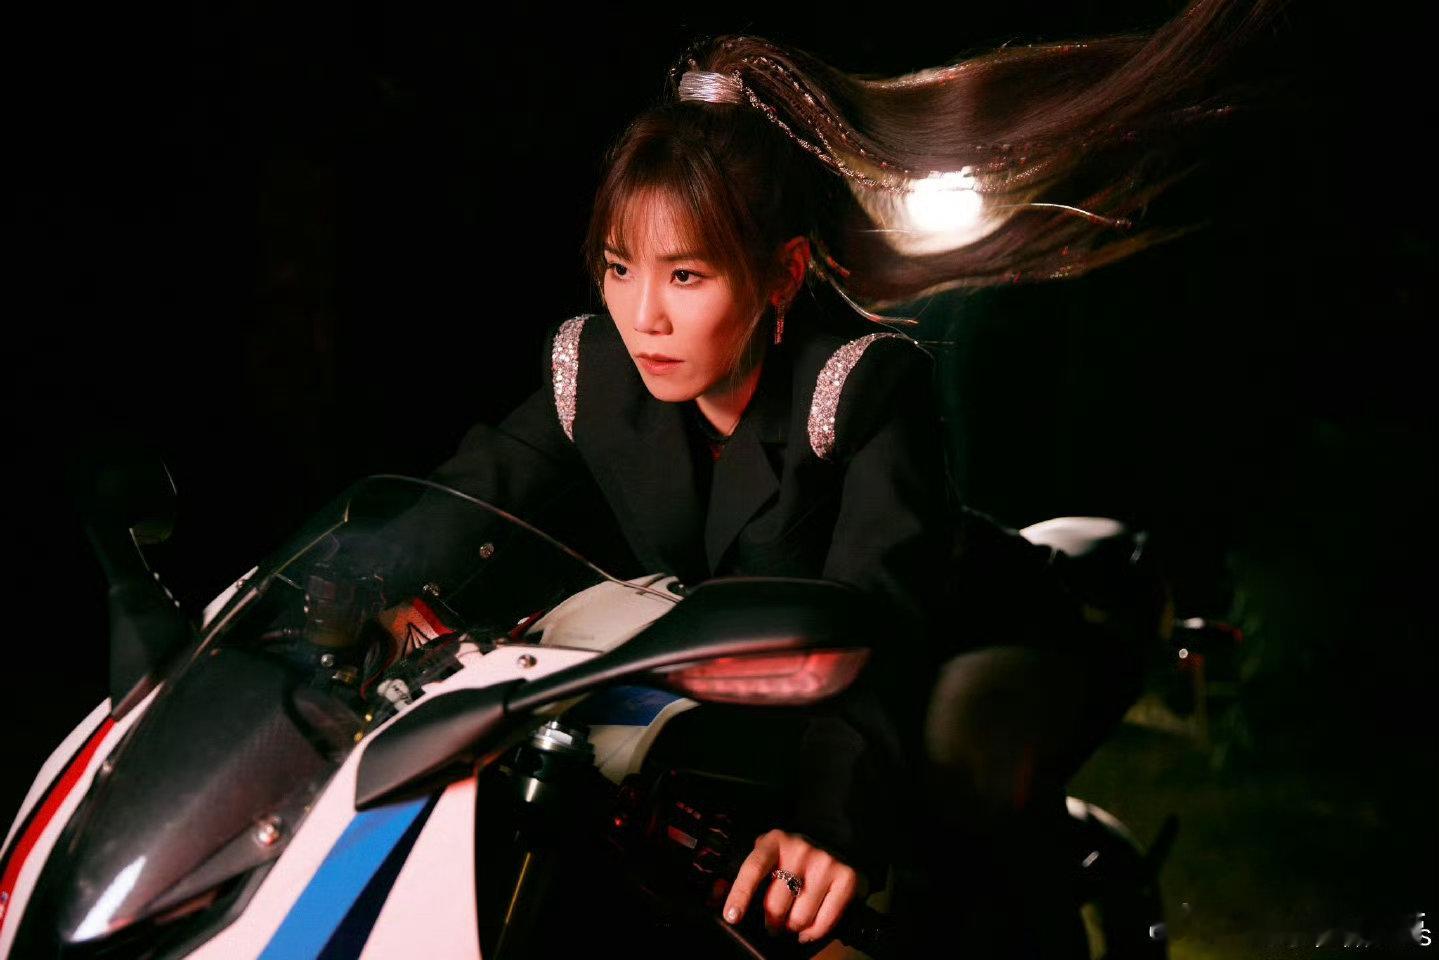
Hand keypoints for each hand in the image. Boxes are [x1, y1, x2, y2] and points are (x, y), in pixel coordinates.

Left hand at [722, 829, 867, 945]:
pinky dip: (813, 933)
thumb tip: (713, 896)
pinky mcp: (847, 879)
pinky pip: (824, 923)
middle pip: (776, 904)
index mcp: (774, 842)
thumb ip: (741, 875)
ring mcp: (825, 863)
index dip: (740, 894)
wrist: (837, 840)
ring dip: (792, 928)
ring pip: (799, 919)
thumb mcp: (767, 855)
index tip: (732, 916)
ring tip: (792, 921)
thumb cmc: (792, 857)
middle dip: (771, 922)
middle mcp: (800, 850)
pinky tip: (808, 929)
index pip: (753, 869)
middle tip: (773, 923)